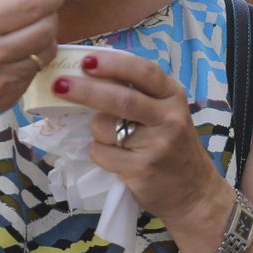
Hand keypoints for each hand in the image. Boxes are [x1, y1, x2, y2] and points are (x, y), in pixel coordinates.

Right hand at [0, 0, 62, 163]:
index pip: (32, 4)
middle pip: (47, 26)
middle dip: (50, 15)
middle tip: (41, 13)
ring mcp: (3, 77)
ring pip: (48, 49)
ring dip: (45, 38)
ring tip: (28, 36)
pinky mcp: (10, 95)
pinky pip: (36, 69)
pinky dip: (33, 59)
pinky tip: (16, 58)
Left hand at [51, 50, 223, 225]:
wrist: (194, 191)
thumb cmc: (172, 146)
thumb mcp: (166, 113)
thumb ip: (138, 94)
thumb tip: (89, 74)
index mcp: (172, 96)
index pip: (144, 71)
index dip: (113, 64)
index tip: (87, 60)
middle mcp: (169, 118)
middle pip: (121, 98)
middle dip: (85, 90)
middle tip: (59, 85)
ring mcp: (157, 145)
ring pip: (105, 127)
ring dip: (95, 130)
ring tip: (108, 138)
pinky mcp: (142, 169)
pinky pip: (102, 153)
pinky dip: (97, 152)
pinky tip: (112, 157)